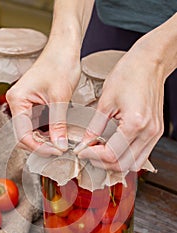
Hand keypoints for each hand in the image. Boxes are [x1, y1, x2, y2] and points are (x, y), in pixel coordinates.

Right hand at [6, 41, 80, 156]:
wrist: (65, 48)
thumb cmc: (60, 63)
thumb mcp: (60, 98)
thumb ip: (58, 125)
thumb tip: (59, 146)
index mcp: (18, 100)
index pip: (22, 133)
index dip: (38, 146)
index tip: (55, 152)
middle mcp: (18, 103)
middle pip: (24, 135)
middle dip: (41, 145)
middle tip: (59, 151)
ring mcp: (25, 104)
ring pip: (31, 131)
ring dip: (44, 140)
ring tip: (60, 145)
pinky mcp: (34, 105)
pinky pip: (37, 124)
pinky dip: (47, 133)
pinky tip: (58, 136)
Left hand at [74, 39, 164, 171]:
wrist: (150, 62)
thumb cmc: (129, 74)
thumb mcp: (105, 100)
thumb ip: (94, 127)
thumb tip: (84, 143)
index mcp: (135, 123)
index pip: (111, 154)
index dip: (92, 156)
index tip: (81, 151)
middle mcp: (148, 132)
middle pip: (123, 165)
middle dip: (102, 164)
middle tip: (89, 154)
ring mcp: (154, 133)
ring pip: (134, 164)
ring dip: (115, 164)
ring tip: (100, 153)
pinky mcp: (155, 132)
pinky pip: (141, 155)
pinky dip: (126, 157)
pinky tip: (114, 149)